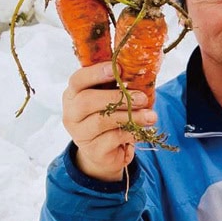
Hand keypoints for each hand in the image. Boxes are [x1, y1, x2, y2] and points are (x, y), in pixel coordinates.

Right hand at [61, 63, 156, 180]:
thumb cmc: (109, 116)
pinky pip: (112, 138)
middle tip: (142, 98)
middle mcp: (71, 114)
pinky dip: (130, 132)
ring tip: (150, 116)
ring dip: (130, 116)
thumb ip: (117, 85)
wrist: (105, 151)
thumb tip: (139, 72)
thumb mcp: (110, 98)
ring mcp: (80, 134)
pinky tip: (141, 131)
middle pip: (86, 101)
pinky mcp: (92, 150)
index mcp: (73, 95)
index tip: (117, 68)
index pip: (77, 80)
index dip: (96, 73)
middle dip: (117, 97)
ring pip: (101, 121)